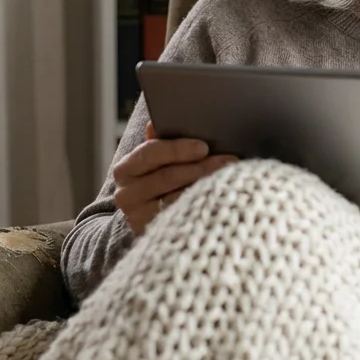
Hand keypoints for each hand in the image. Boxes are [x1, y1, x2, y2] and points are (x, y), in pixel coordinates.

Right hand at [113, 122, 238, 235]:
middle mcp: (126, 195)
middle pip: (169, 176)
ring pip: (179, 198)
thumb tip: (155, 124)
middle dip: (203, 167)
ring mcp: (139, 218)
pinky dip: (206, 206)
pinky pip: (185, 218)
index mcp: (125, 170)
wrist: (154, 224)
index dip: (177, 149)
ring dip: (209, 186)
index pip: (150, 153)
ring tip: (233, 177)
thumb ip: (158, 143)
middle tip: (230, 161)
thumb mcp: (157, 162)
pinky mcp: (156, 235)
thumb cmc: (162, 183)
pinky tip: (224, 199)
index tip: (204, 147)